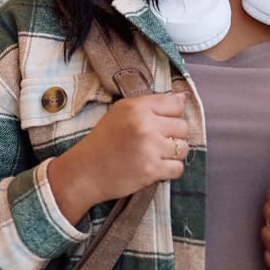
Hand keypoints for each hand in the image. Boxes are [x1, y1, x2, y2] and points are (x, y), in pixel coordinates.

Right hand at [47, 92, 189, 224]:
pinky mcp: (152, 170)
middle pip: (183, 127)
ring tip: (155, 155)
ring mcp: (149, 148)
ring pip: (184, 148)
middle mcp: (145, 125)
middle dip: (174, 136)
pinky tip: (154, 167)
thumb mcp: (121, 112)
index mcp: (137, 107)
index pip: (176, 105)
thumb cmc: (103, 141)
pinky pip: (178, 168)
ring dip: (173, 154)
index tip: (161, 123)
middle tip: (155, 142)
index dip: (172, 115)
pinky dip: (169, 170)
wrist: (85, 171)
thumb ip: (152, 103)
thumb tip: (184, 97)